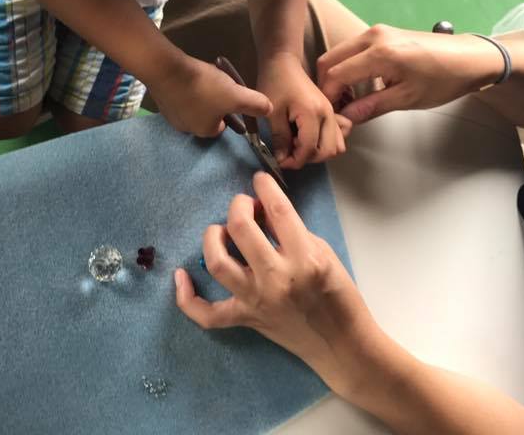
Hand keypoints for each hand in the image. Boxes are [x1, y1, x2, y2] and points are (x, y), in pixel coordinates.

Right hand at [148, 55, 271, 137]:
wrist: (165, 69)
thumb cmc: (203, 87)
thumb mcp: (236, 95)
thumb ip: (255, 104)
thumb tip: (268, 110)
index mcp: (205, 131)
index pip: (223, 125)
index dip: (229, 110)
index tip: (230, 95)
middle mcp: (187, 129)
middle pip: (208, 115)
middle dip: (214, 101)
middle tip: (218, 83)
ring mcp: (171, 116)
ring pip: (194, 106)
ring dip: (200, 94)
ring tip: (204, 78)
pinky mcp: (161, 102)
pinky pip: (180, 97)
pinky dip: (186, 88)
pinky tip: (188, 76)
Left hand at [175, 172, 379, 401]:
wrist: (341, 344)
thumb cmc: (339, 295)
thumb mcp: (323, 252)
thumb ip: (290, 232)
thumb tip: (262, 211)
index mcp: (305, 257)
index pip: (278, 210)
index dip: (265, 187)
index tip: (260, 180)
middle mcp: (277, 277)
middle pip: (241, 228)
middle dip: (238, 206)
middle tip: (244, 205)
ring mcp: (258, 300)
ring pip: (217, 263)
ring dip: (213, 238)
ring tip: (219, 231)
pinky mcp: (246, 319)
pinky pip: (207, 313)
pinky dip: (188, 297)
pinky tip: (181, 275)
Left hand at [258, 53, 348, 168]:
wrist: (284, 63)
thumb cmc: (275, 83)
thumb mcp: (272, 112)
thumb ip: (279, 137)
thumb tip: (282, 159)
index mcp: (313, 114)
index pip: (310, 149)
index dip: (294, 161)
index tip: (279, 161)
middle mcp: (328, 115)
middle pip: (328, 151)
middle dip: (307, 159)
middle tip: (288, 153)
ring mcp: (332, 114)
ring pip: (336, 147)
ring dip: (318, 152)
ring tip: (298, 146)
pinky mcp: (331, 113)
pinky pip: (338, 136)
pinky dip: (326, 143)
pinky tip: (308, 138)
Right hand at [317, 25, 506, 126]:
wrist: (471, 57)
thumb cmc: (444, 80)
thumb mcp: (407, 99)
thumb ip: (371, 107)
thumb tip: (344, 120)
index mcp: (379, 53)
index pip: (336, 75)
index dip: (329, 97)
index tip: (332, 115)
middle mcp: (372, 37)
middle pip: (330, 60)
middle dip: (328, 86)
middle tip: (338, 109)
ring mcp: (376, 32)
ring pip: (340, 53)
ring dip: (337, 76)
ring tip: (349, 101)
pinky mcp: (382, 33)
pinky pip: (352, 50)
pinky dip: (348, 67)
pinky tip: (359, 86)